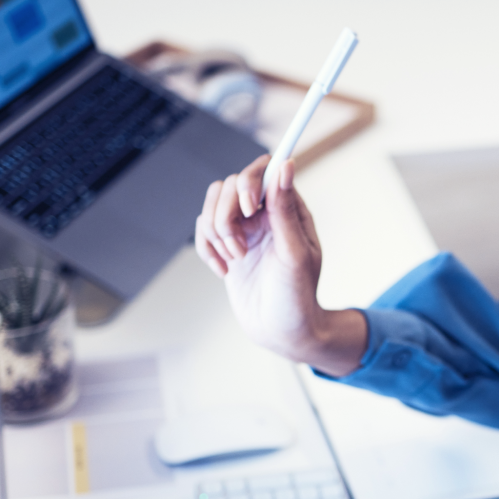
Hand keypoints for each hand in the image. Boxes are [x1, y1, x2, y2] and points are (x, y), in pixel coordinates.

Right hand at [194, 155, 366, 375]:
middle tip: (239, 249)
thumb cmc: (297, 296)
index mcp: (288, 209)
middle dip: (227, 218)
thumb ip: (285, 210)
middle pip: (229, 185)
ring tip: (235, 260)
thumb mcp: (294, 254)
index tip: (247, 208)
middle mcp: (264, 213)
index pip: (264, 170)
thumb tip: (285, 166)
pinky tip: (223, 271)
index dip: (249, 182)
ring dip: (215, 234)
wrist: (280, 332)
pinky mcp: (224, 246)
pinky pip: (202, 230)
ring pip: (212, 205)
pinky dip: (206, 250)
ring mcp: (242, 229)